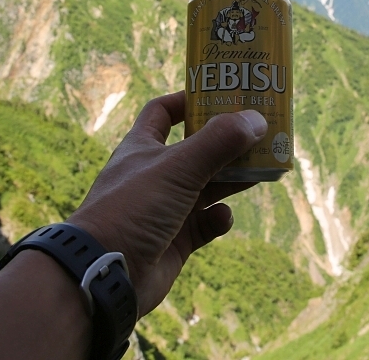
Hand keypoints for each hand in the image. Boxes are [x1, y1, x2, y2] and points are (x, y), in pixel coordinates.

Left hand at [68, 91, 266, 314]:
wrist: (106, 273)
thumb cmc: (133, 207)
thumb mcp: (178, 167)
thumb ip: (218, 142)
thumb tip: (257, 118)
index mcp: (143, 147)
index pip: (163, 112)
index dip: (189, 101)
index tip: (222, 96)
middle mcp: (154, 175)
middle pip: (196, 150)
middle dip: (226, 144)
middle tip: (260, 135)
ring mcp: (165, 209)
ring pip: (206, 187)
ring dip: (232, 179)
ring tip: (262, 171)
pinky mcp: (175, 241)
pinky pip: (205, 224)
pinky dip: (218, 219)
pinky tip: (223, 216)